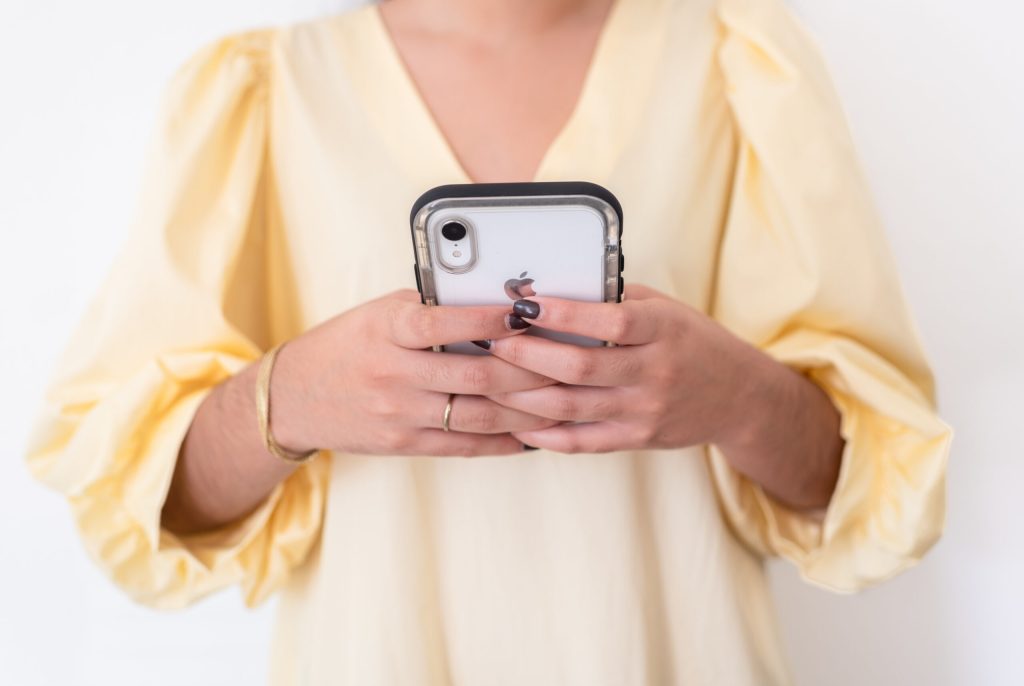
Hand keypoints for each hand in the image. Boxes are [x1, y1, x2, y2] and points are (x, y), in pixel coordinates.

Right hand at [269, 290, 559, 456]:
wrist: (295, 396)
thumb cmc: (349, 343)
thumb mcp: (380, 313)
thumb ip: (430, 308)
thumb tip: (497, 301)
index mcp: (386, 330)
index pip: (443, 323)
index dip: (488, 320)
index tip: (527, 313)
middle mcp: (393, 374)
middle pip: (475, 377)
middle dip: (529, 371)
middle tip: (567, 361)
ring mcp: (399, 415)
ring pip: (478, 416)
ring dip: (526, 411)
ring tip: (562, 400)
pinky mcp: (404, 444)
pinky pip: (464, 447)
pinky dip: (503, 442)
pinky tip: (533, 434)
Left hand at [481, 284, 776, 453]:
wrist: (740, 397)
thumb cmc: (691, 342)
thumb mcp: (665, 309)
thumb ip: (615, 297)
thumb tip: (550, 285)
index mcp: (663, 330)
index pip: (611, 320)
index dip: (563, 313)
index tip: (524, 302)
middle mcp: (656, 372)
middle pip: (581, 368)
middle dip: (528, 354)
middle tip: (493, 341)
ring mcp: (646, 411)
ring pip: (573, 407)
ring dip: (524, 395)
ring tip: (491, 380)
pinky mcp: (638, 440)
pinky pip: (583, 442)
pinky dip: (545, 435)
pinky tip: (517, 422)